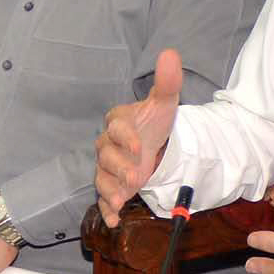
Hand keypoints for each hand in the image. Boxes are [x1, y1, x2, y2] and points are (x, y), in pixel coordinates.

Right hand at [95, 46, 182, 225]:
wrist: (154, 144)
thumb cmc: (154, 122)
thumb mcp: (164, 103)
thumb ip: (167, 81)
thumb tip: (170, 53)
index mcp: (119, 123)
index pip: (117, 128)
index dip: (126, 137)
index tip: (140, 146)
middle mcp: (108, 146)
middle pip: (107, 156)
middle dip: (120, 167)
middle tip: (136, 176)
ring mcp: (108, 168)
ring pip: (103, 179)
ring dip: (111, 190)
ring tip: (122, 199)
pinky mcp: (112, 187)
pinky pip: (103, 199)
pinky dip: (107, 210)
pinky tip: (115, 220)